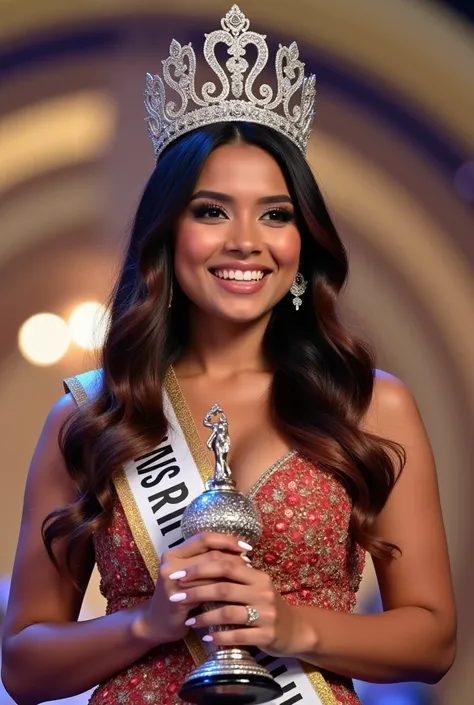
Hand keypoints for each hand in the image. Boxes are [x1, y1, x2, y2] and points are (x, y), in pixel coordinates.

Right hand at [134, 532, 251, 645]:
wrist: (157, 624)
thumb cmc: (179, 598)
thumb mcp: (190, 576)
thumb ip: (205, 562)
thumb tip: (239, 552)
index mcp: (174, 552)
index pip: (204, 537)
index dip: (227, 539)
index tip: (246, 546)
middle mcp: (170, 562)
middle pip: (210, 553)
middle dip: (233, 558)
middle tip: (249, 563)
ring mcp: (171, 580)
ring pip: (211, 571)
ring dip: (231, 574)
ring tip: (246, 576)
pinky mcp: (176, 598)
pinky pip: (206, 590)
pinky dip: (223, 590)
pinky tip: (234, 594)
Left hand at [176, 555, 301, 656]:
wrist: (294, 631)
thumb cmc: (266, 606)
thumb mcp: (254, 587)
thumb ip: (235, 577)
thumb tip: (201, 562)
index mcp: (258, 575)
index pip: (226, 564)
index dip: (201, 568)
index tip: (180, 574)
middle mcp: (263, 591)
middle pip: (224, 587)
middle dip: (197, 591)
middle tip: (177, 596)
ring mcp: (267, 613)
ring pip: (228, 612)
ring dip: (205, 617)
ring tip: (189, 621)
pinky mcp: (267, 634)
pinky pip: (238, 635)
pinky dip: (220, 636)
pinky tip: (207, 637)